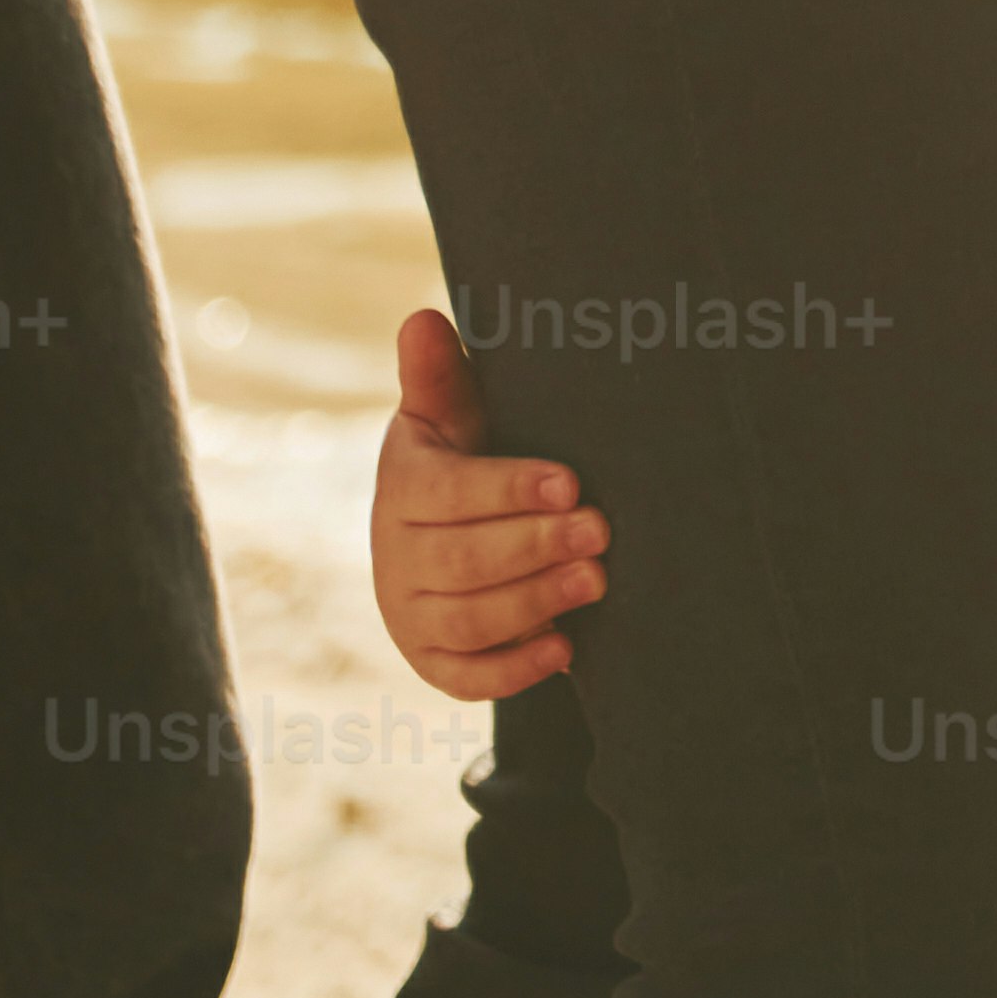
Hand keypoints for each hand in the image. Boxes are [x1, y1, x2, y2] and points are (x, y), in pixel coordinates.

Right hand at [364, 303, 605, 702]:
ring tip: (597, 580)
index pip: (446, 493)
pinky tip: (564, 649)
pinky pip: (465, 677)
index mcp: (402, 486)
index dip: (508, 489)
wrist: (452, 528)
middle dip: (534, 547)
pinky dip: (512, 670)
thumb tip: (422, 320)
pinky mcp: (431, 660)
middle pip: (460, 561)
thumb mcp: (454, 411)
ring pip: (467, 620)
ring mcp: (409, 614)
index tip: (571, 482)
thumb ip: (440, 373)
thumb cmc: (468, 454)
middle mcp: (395, 556)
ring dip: (534, 603)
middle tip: (601, 531)